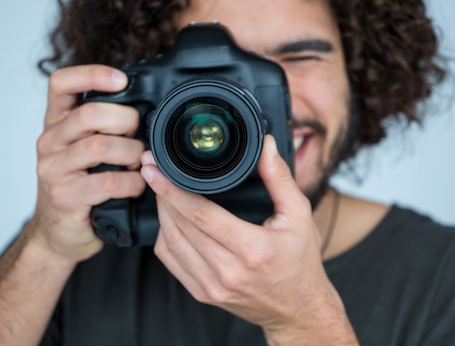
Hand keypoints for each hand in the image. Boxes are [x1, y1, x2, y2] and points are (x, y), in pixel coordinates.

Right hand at [30, 64, 146, 262]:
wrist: (59, 234)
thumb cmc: (80, 188)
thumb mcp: (86, 151)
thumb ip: (103, 129)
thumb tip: (146, 112)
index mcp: (56, 124)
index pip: (61, 83)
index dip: (93, 74)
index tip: (121, 80)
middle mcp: (49, 142)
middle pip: (89, 113)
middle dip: (126, 120)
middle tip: (138, 135)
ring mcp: (53, 169)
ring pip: (99, 146)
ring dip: (131, 153)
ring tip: (139, 163)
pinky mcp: (64, 196)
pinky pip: (107, 181)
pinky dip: (131, 182)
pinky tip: (137, 185)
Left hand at [141, 135, 351, 341]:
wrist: (299, 309)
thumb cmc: (301, 262)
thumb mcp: (299, 216)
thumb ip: (280, 178)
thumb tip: (266, 145)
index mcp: (252, 249)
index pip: (200, 214)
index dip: (172, 189)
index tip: (156, 169)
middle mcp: (228, 271)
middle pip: (179, 226)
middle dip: (161, 195)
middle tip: (153, 170)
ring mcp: (212, 286)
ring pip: (170, 244)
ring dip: (161, 215)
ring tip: (161, 192)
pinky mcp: (203, 294)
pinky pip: (171, 262)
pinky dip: (165, 238)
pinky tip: (169, 221)